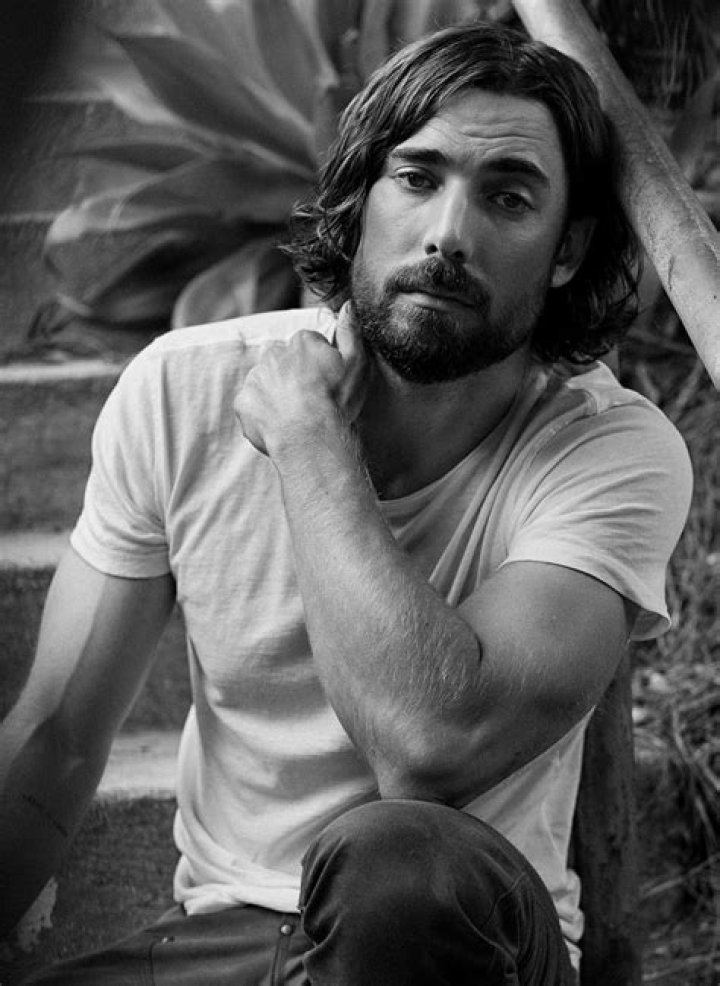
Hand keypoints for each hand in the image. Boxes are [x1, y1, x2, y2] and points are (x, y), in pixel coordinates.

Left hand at [235, 304, 369, 457]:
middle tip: (309, 400)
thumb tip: (347, 305)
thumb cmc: (337, 402)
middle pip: (283, 362)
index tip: (325, 381)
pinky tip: (279, 425)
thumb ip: (350, 332)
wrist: (311, 438)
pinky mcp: (244, 402)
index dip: (317, 364)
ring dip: (276, 394)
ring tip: (294, 416)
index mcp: (302, 343)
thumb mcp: (356, 364)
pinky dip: (262, 414)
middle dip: (293, 376)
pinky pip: (252, 406)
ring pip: (265, 382)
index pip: (307, 345)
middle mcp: (274, 354)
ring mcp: (256, 378)